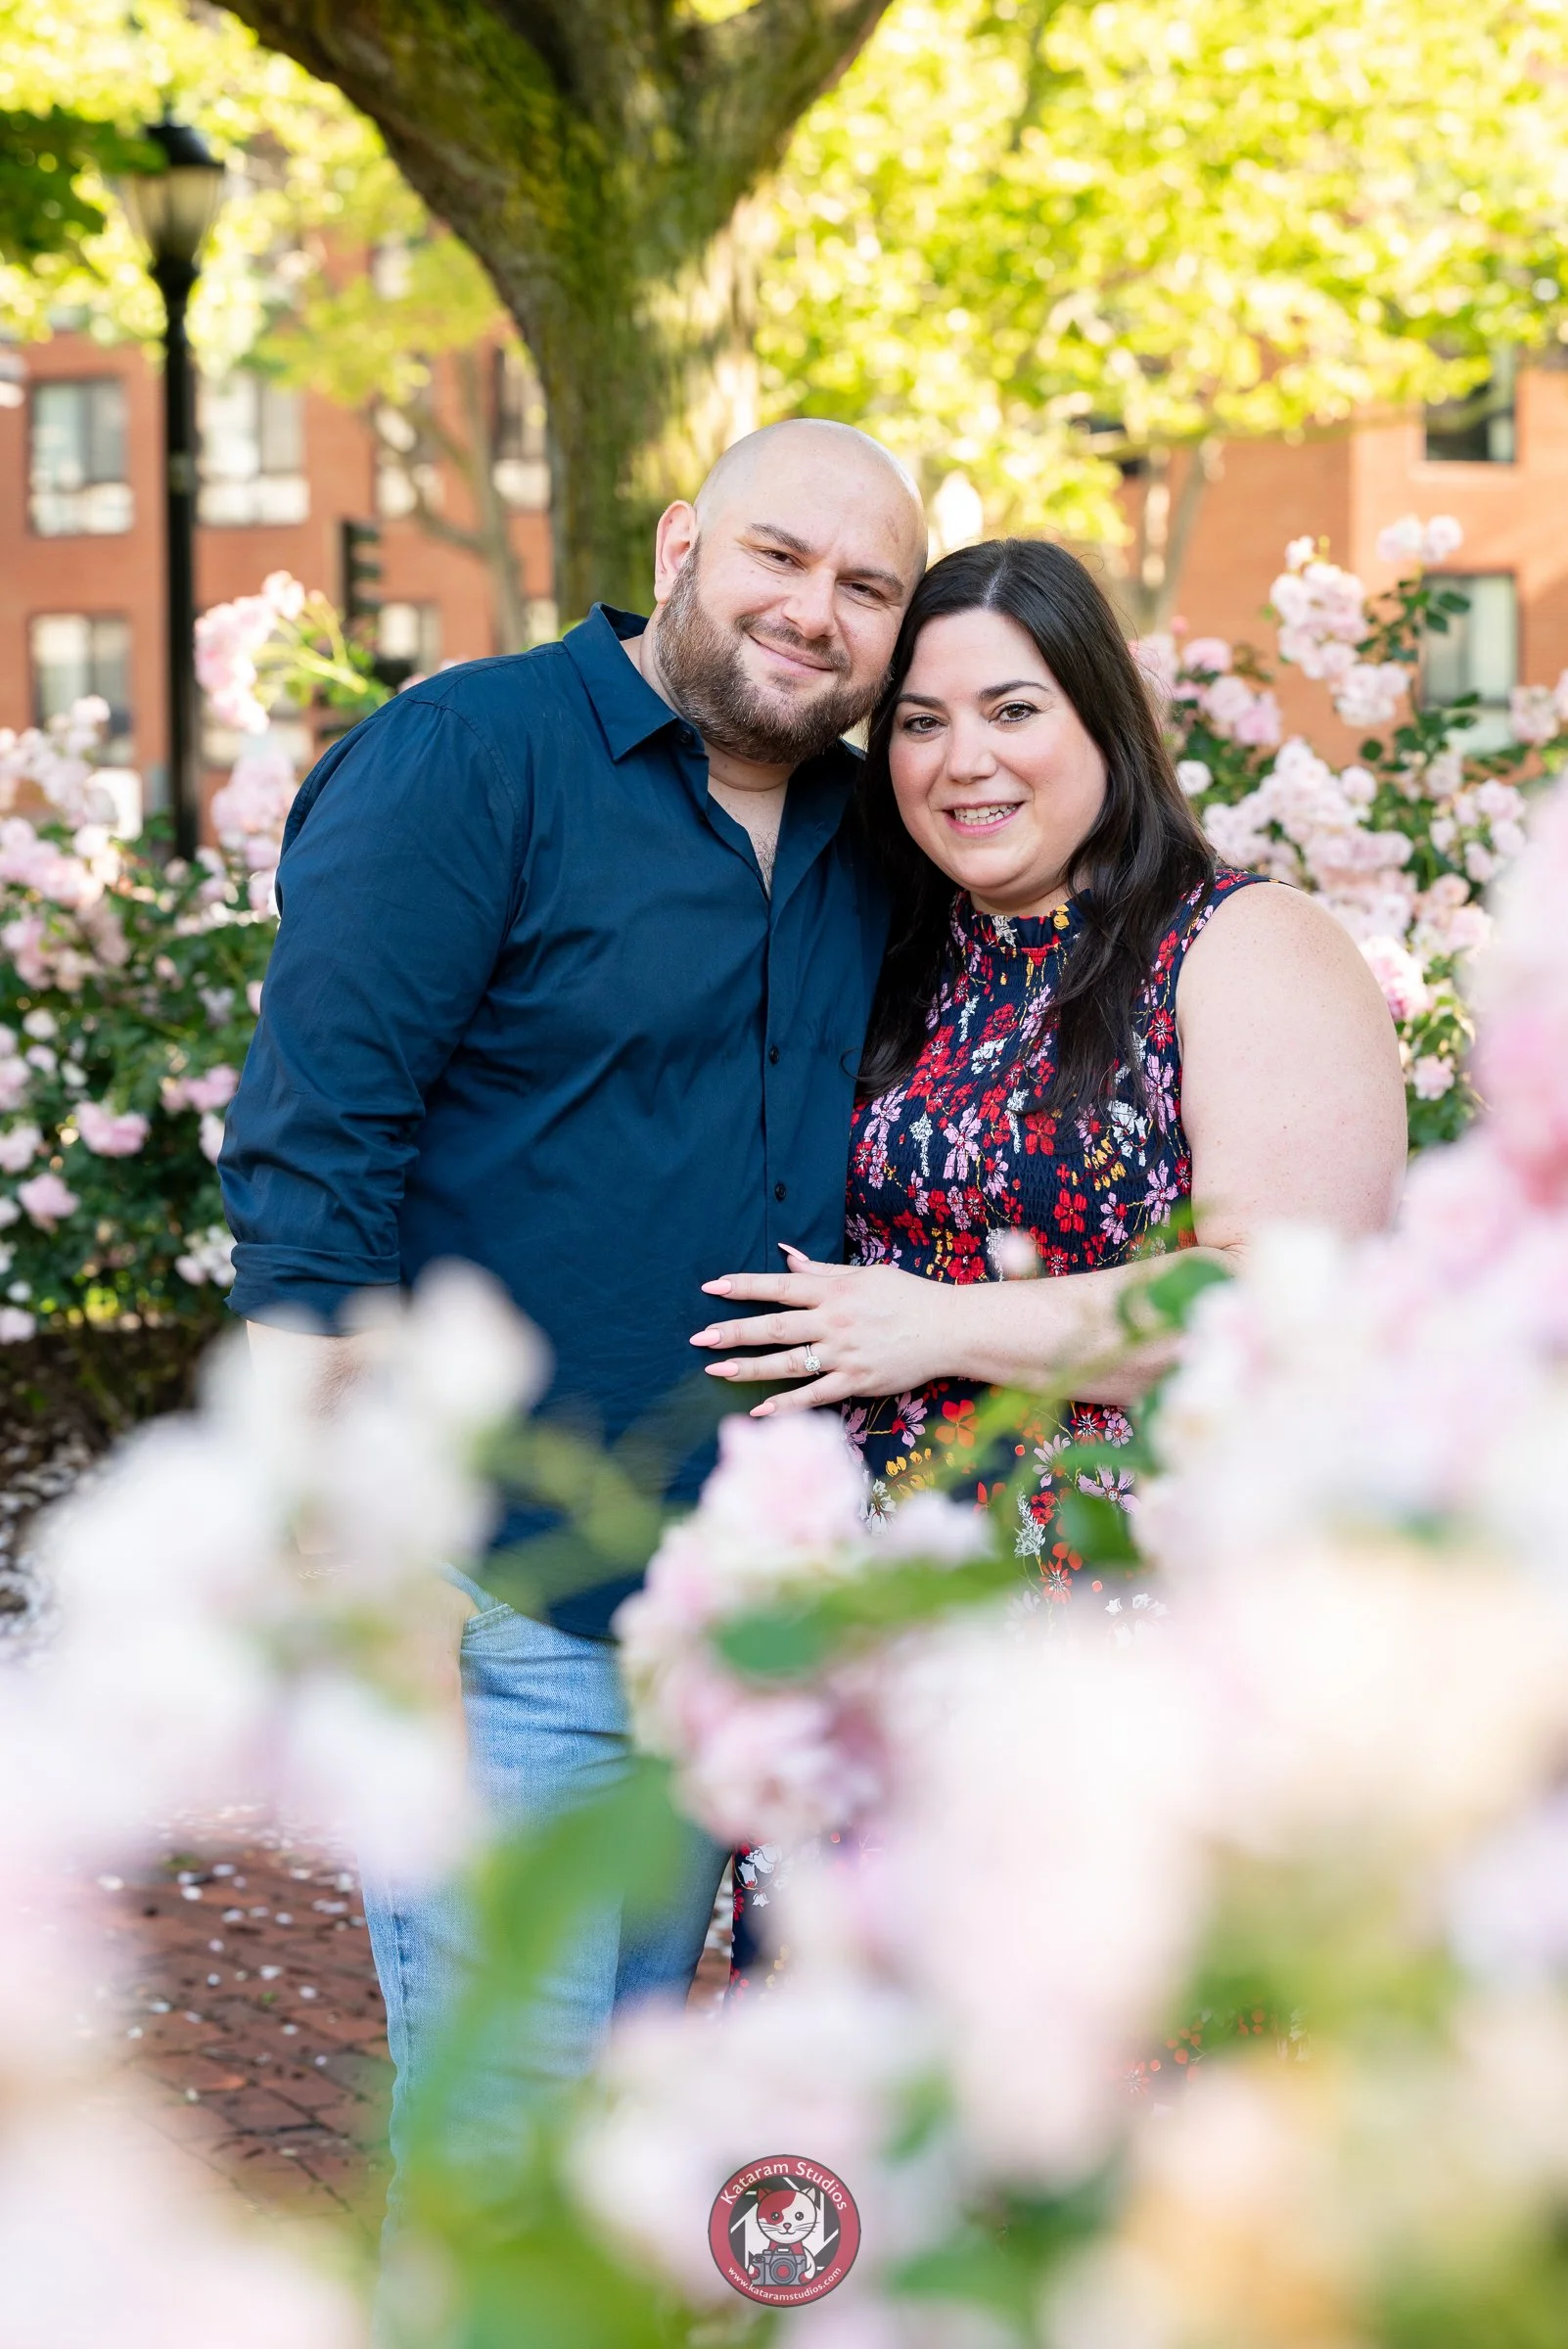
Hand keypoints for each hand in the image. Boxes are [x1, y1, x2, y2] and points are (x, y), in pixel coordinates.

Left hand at [690, 1245, 967, 1415]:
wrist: (948, 1329)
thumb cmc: (907, 1297)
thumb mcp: (865, 1275)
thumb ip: (822, 1272)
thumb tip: (787, 1258)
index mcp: (835, 1291)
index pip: (780, 1287)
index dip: (745, 1286)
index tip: (712, 1287)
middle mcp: (835, 1322)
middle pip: (776, 1327)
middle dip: (735, 1332)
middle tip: (700, 1338)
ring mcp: (845, 1354)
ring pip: (789, 1363)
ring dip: (750, 1367)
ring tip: (717, 1369)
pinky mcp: (856, 1382)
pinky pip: (815, 1395)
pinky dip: (786, 1403)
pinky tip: (758, 1409)